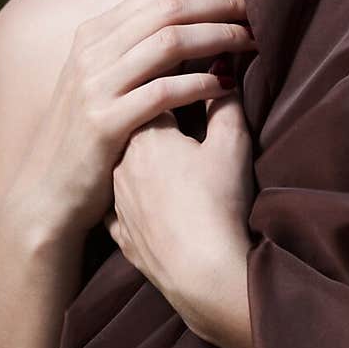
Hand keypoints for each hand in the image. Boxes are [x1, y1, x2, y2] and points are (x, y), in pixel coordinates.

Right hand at [7, 0, 256, 247]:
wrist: (45, 194)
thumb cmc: (88, 138)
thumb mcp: (101, 82)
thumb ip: (134, 51)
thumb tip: (188, 24)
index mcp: (94, 34)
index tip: (246, 0)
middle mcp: (91, 51)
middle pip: (170, 7)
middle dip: (222, 6)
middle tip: (260, 14)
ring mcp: (94, 85)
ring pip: (170, 42)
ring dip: (220, 37)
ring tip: (253, 43)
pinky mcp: (103, 123)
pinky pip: (163, 91)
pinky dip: (200, 83)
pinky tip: (227, 85)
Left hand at [104, 85, 255, 347]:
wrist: (201, 273)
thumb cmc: (218, 203)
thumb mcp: (232, 146)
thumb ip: (226, 105)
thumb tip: (224, 75)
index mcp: (147, 133)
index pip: (156, 93)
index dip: (177, 88)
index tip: (192, 87)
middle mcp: (121, 162)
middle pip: (137, 130)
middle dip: (158, 123)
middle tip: (185, 126)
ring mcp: (116, 200)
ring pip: (126, 168)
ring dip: (143, 163)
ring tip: (173, 168)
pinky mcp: (119, 233)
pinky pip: (122, 206)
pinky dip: (135, 200)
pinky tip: (152, 203)